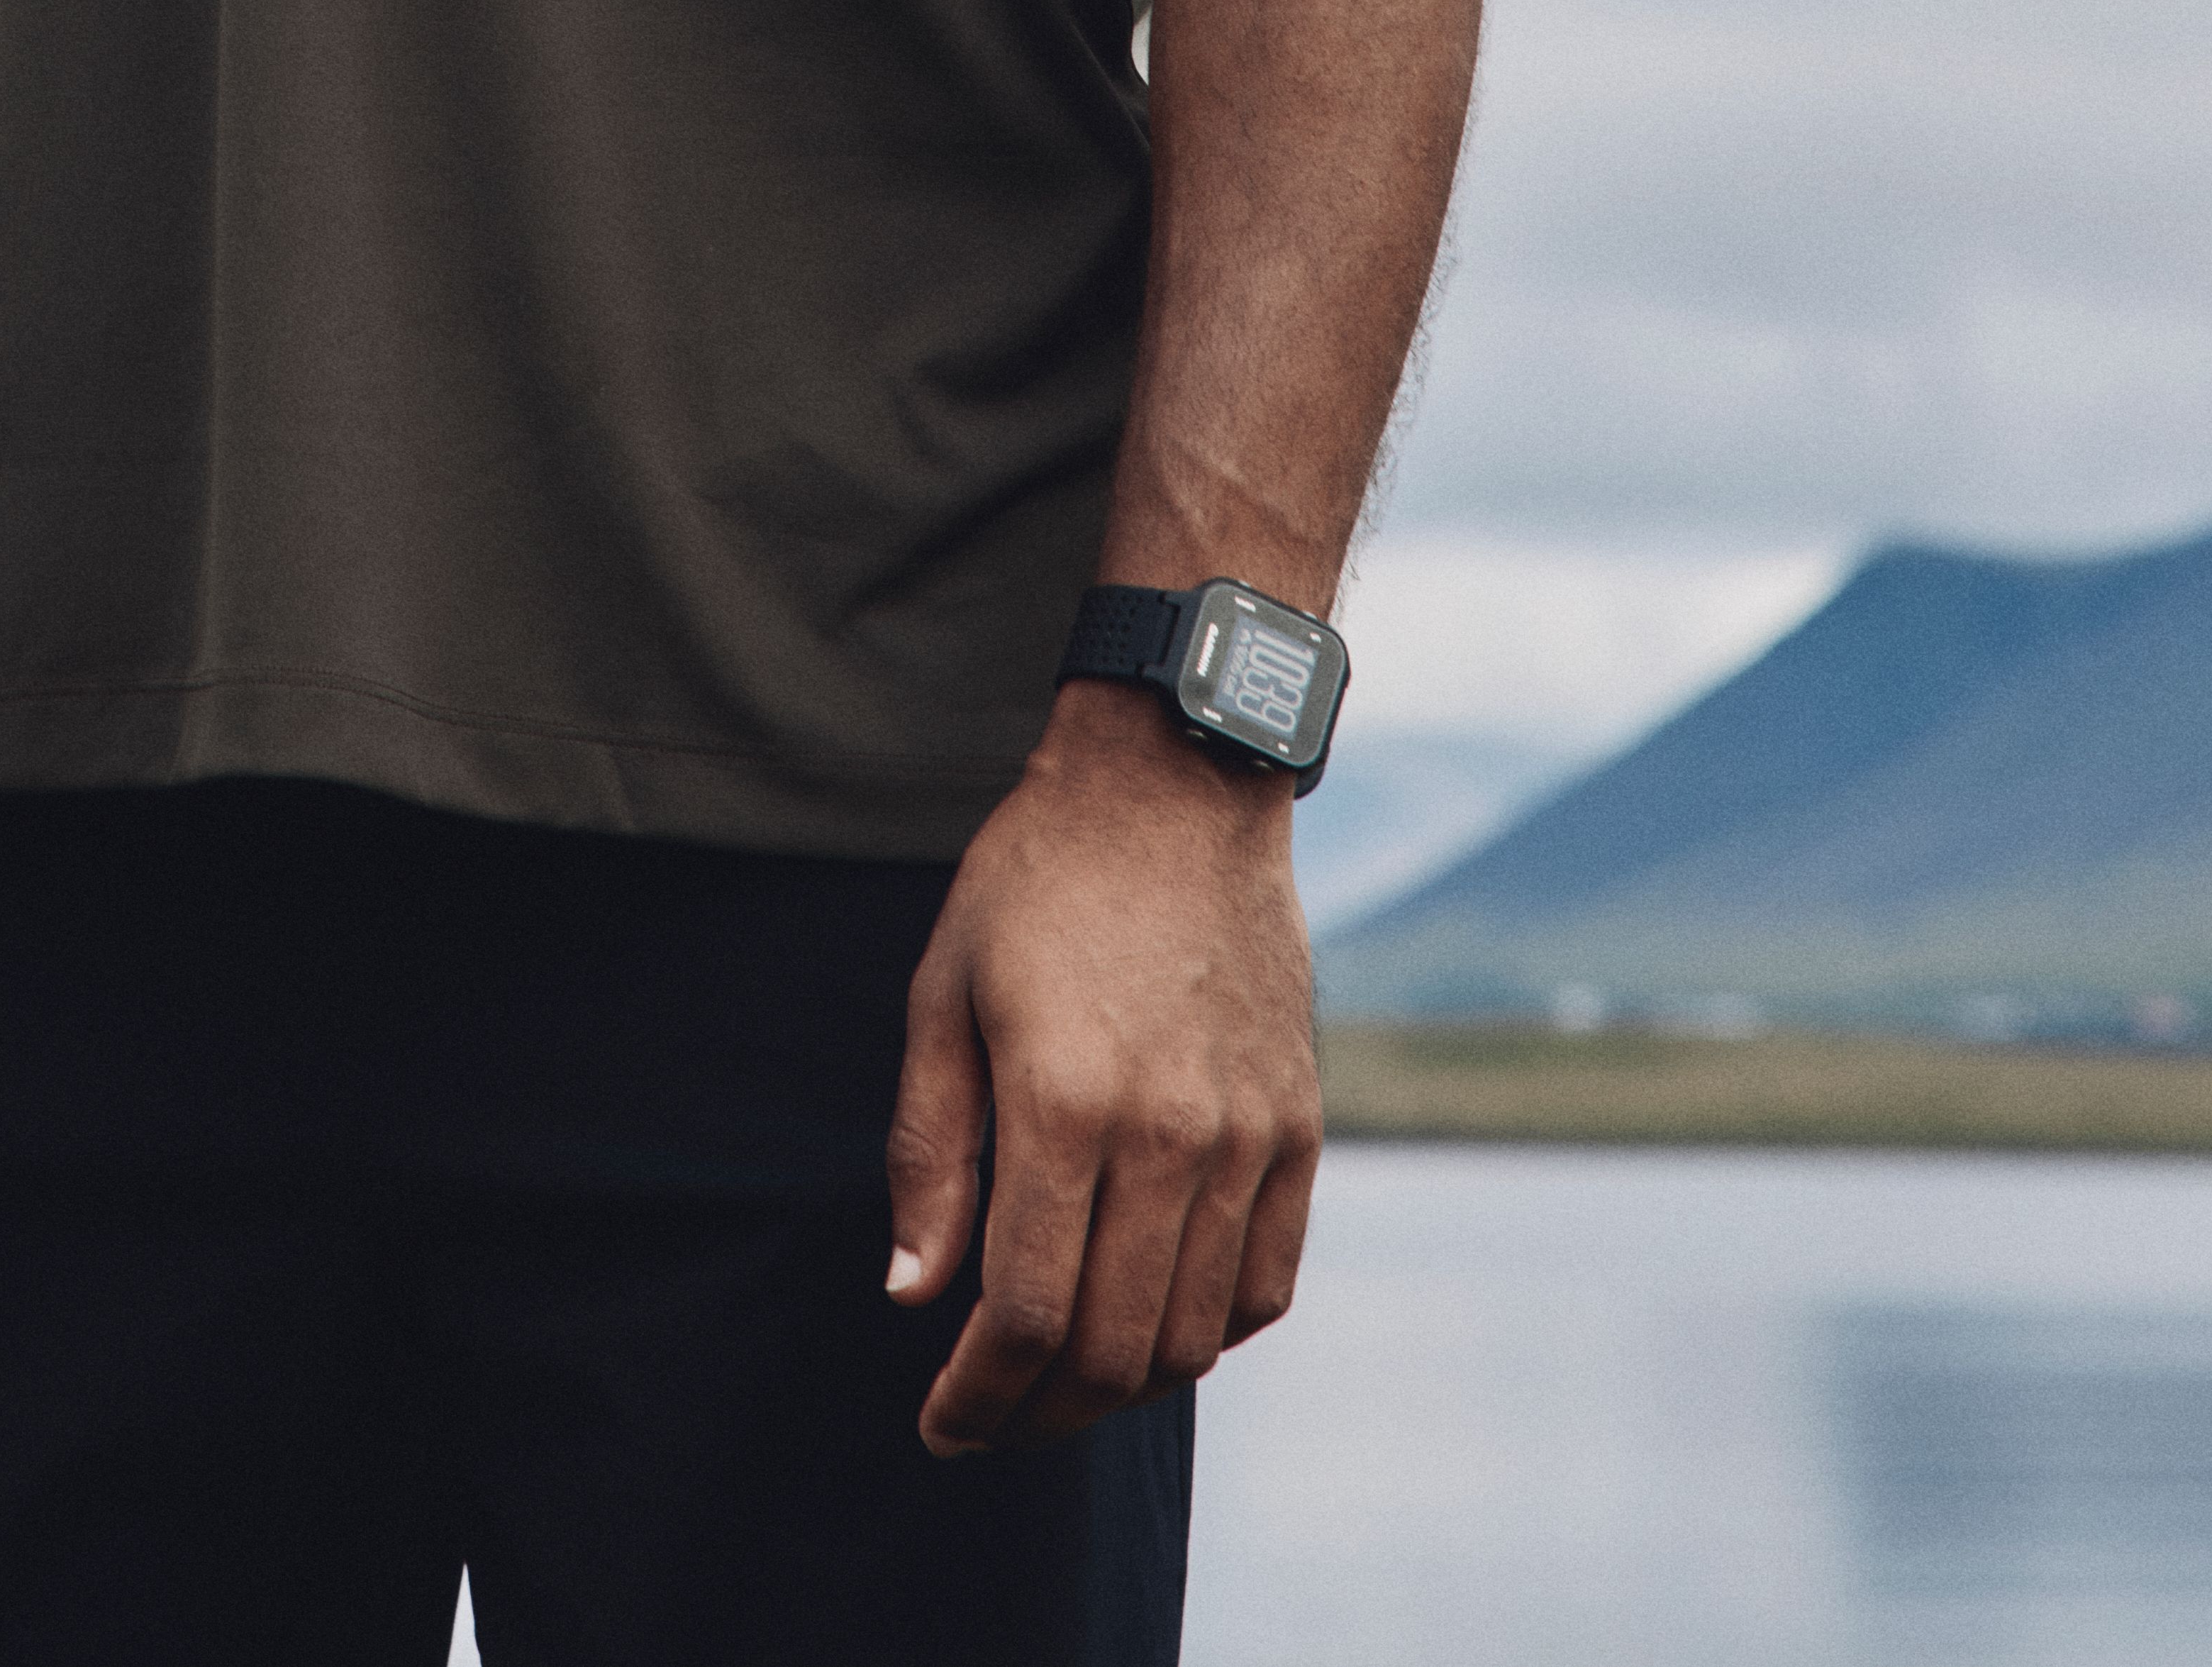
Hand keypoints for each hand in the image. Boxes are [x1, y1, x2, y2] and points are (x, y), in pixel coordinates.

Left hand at [884, 681, 1320, 1450]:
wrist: (1172, 787)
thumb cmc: (1035, 883)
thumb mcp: (943, 995)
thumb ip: (929, 1153)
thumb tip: (913, 1295)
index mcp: (1063, 1103)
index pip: (1026, 1316)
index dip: (978, 1396)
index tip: (942, 1424)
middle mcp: (1167, 1137)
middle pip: (1113, 1350)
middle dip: (1039, 1413)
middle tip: (991, 1417)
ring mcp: (1246, 1138)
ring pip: (1193, 1336)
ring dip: (1122, 1385)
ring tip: (1062, 1379)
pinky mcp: (1297, 1127)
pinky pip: (1266, 1285)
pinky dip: (1210, 1333)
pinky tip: (1153, 1320)